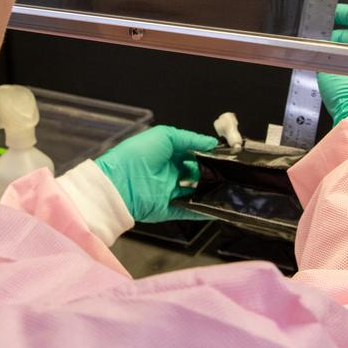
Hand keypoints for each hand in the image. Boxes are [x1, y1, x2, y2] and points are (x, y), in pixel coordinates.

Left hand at [95, 126, 218, 222]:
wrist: (119, 182)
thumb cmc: (137, 154)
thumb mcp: (164, 136)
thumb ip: (189, 138)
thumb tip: (210, 142)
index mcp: (167, 154)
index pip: (192, 154)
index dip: (206, 154)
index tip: (224, 155)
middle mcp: (169, 172)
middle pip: (196, 173)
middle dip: (211, 173)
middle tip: (228, 172)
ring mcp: (169, 191)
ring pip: (195, 192)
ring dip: (210, 191)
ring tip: (228, 188)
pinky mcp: (168, 208)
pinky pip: (190, 211)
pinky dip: (204, 211)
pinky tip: (219, 207)